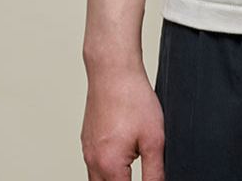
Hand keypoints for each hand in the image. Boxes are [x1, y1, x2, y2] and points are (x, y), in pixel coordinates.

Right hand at [81, 62, 164, 180]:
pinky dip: (106, 168)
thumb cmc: (132, 98)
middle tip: (140, 175)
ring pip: (96, 180)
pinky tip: (122, 157)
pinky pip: (93, 165)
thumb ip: (155, 172)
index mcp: (109, 165)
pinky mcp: (86, 140)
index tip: (149, 180)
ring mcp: (87, 151)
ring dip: (114, 179)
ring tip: (131, 170)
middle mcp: (92, 161)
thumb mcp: (154, 139)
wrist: (113, 71)